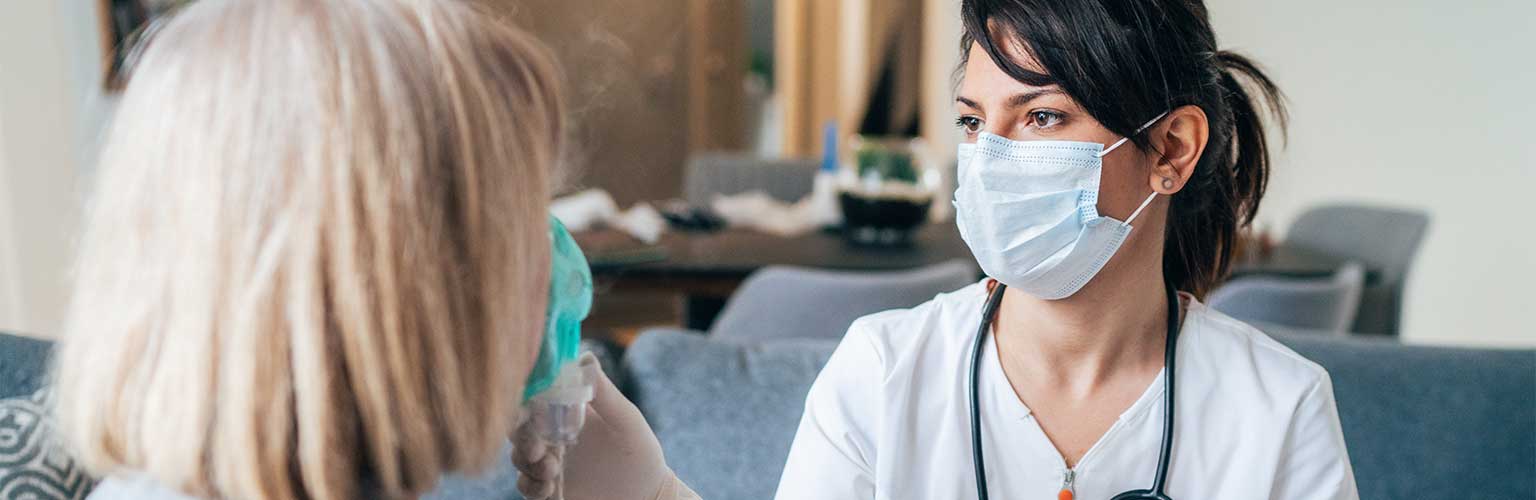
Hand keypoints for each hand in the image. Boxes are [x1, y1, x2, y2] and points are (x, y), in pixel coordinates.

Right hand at [513, 353, 674, 499]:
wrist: (645, 495)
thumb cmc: (640, 452)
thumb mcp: (626, 421)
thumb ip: (604, 393)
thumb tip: (585, 357)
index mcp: (569, 411)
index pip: (537, 398)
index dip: (527, 403)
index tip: (534, 413)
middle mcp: (554, 434)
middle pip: (520, 427)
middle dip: (521, 437)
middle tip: (536, 450)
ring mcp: (550, 461)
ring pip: (519, 457)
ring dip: (527, 464)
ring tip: (552, 472)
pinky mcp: (549, 487)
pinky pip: (526, 486)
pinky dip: (531, 486)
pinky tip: (549, 489)